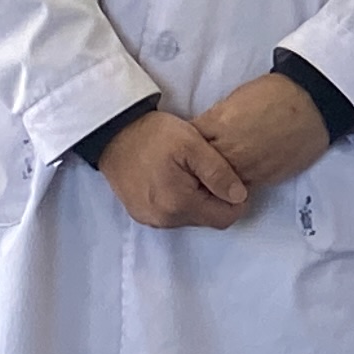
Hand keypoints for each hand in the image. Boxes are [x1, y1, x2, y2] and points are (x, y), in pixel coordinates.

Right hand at [96, 111, 250, 230]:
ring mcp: (149, 219)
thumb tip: (240, 196)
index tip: (229, 177)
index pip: (224, 218)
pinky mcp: (140, 214)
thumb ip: (219, 172)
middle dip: (215, 198)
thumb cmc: (155, 136)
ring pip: (190, 217)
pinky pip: (172, 214)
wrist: (113, 133)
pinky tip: (174, 178)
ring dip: (197, 199)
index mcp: (179, 205)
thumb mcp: (193, 145)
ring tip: (189, 172)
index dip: (235, 199)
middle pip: (207, 219)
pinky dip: (180, 200)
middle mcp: (163, 220)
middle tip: (206, 170)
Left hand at [193, 71, 333, 192]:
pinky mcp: (265, 178)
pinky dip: (235, 186)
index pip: (188, 145)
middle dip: (194, 171)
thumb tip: (200, 134)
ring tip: (212, 179)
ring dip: (213, 183)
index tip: (180, 152)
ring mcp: (247, 167)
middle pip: (198, 170)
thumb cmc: (275, 95)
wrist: (313, 104)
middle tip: (189, 172)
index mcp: (217, 127)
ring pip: (218, 184)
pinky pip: (241, 188)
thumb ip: (213, 121)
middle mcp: (228, 150)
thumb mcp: (234, 100)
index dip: (183, 149)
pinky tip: (235, 179)